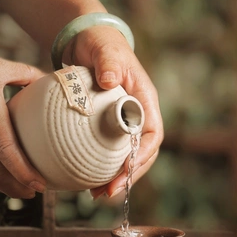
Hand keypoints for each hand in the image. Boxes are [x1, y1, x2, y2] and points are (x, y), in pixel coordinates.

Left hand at [63, 25, 163, 197]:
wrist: (88, 41)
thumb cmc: (101, 44)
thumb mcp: (105, 50)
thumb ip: (109, 62)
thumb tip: (111, 80)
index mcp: (144, 100)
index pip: (152, 134)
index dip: (141, 156)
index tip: (125, 171)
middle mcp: (138, 114)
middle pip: (142, 153)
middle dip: (129, 176)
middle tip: (108, 192)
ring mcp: (123, 122)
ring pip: (126, 156)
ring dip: (116, 178)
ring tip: (96, 195)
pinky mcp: (107, 126)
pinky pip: (108, 151)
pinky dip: (100, 168)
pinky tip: (84, 181)